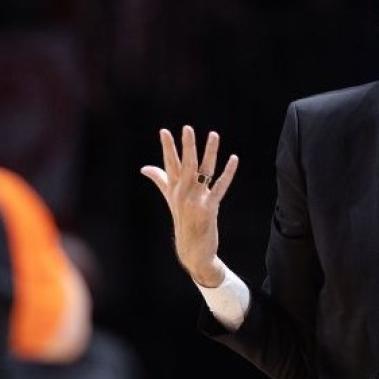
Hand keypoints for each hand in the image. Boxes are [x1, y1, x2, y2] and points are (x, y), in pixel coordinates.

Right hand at [140, 126, 239, 285]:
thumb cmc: (182, 222)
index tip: (164, 131)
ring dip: (210, 152)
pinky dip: (227, 173)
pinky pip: (220, 187)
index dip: (167, 147)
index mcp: (174, 190)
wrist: (191, 250)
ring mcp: (196, 201)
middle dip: (187, 146)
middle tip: (187, 128)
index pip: (169, 164)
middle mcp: (183, 194)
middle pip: (185, 165)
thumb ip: (160, 180)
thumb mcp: (170, 200)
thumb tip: (144, 167)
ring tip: (214, 135)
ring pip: (203, 171)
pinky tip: (233, 159)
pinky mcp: (209, 208)